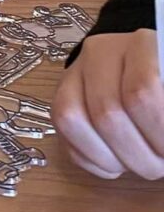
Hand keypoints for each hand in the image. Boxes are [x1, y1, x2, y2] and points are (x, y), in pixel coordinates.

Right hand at [53, 30, 163, 178]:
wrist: (139, 64)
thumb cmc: (163, 80)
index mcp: (139, 44)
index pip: (143, 91)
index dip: (158, 131)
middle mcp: (99, 53)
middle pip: (107, 112)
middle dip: (137, 154)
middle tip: (159, 167)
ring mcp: (74, 74)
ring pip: (73, 121)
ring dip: (111, 160)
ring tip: (138, 166)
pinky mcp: (59, 97)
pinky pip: (63, 136)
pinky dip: (94, 162)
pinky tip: (118, 164)